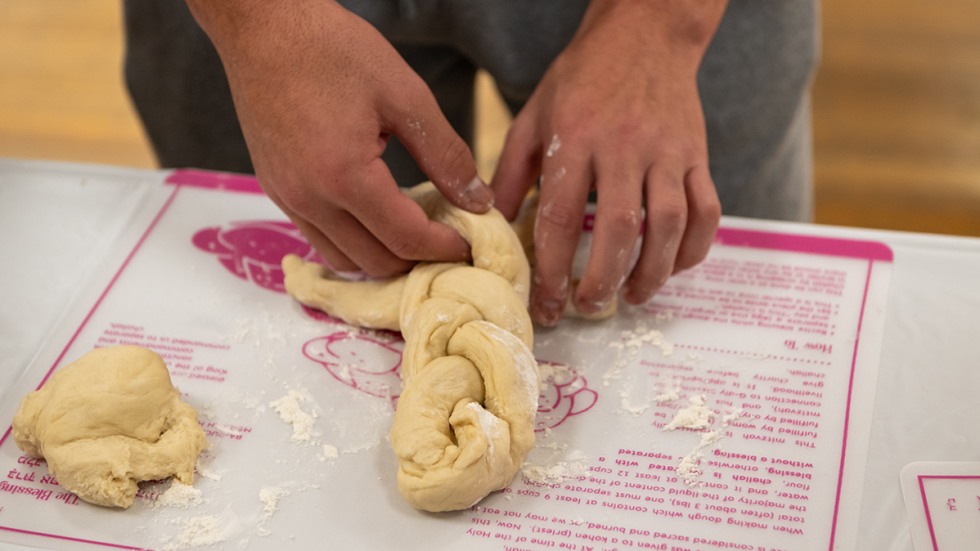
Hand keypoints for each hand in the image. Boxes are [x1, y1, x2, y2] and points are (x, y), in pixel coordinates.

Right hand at [186, 0, 492, 276]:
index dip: (445, 248)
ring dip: (383, 256)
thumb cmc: (333, 50)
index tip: (470, 243)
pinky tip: (375, 216)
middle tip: (447, 238)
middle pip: (376, 262)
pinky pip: (318, 237)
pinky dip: (352, 242)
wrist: (263, 26)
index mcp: (345, 176)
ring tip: (413, 229)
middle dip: (417, 259)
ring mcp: (287, 198)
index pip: (405, 239)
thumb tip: (478, 200)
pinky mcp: (276, 190)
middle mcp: (310, 199)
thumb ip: (446, 154)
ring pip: (343, 260)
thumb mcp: (406, 95)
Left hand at [492, 0, 725, 325]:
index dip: (553, 270)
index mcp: (575, 138)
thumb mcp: (533, 117)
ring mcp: (668, 151)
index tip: (548, 304)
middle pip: (620, 228)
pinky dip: (695, 248)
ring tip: (631, 297)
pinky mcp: (697, 154)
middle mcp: (624, 146)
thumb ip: (510, 174)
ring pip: (669, 224)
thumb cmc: (582, 79)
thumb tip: (491, 226)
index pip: (561, 217)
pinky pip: (707, 210)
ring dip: (652, 271)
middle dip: (604, 279)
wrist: (645, 32)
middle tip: (589, 306)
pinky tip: (674, 266)